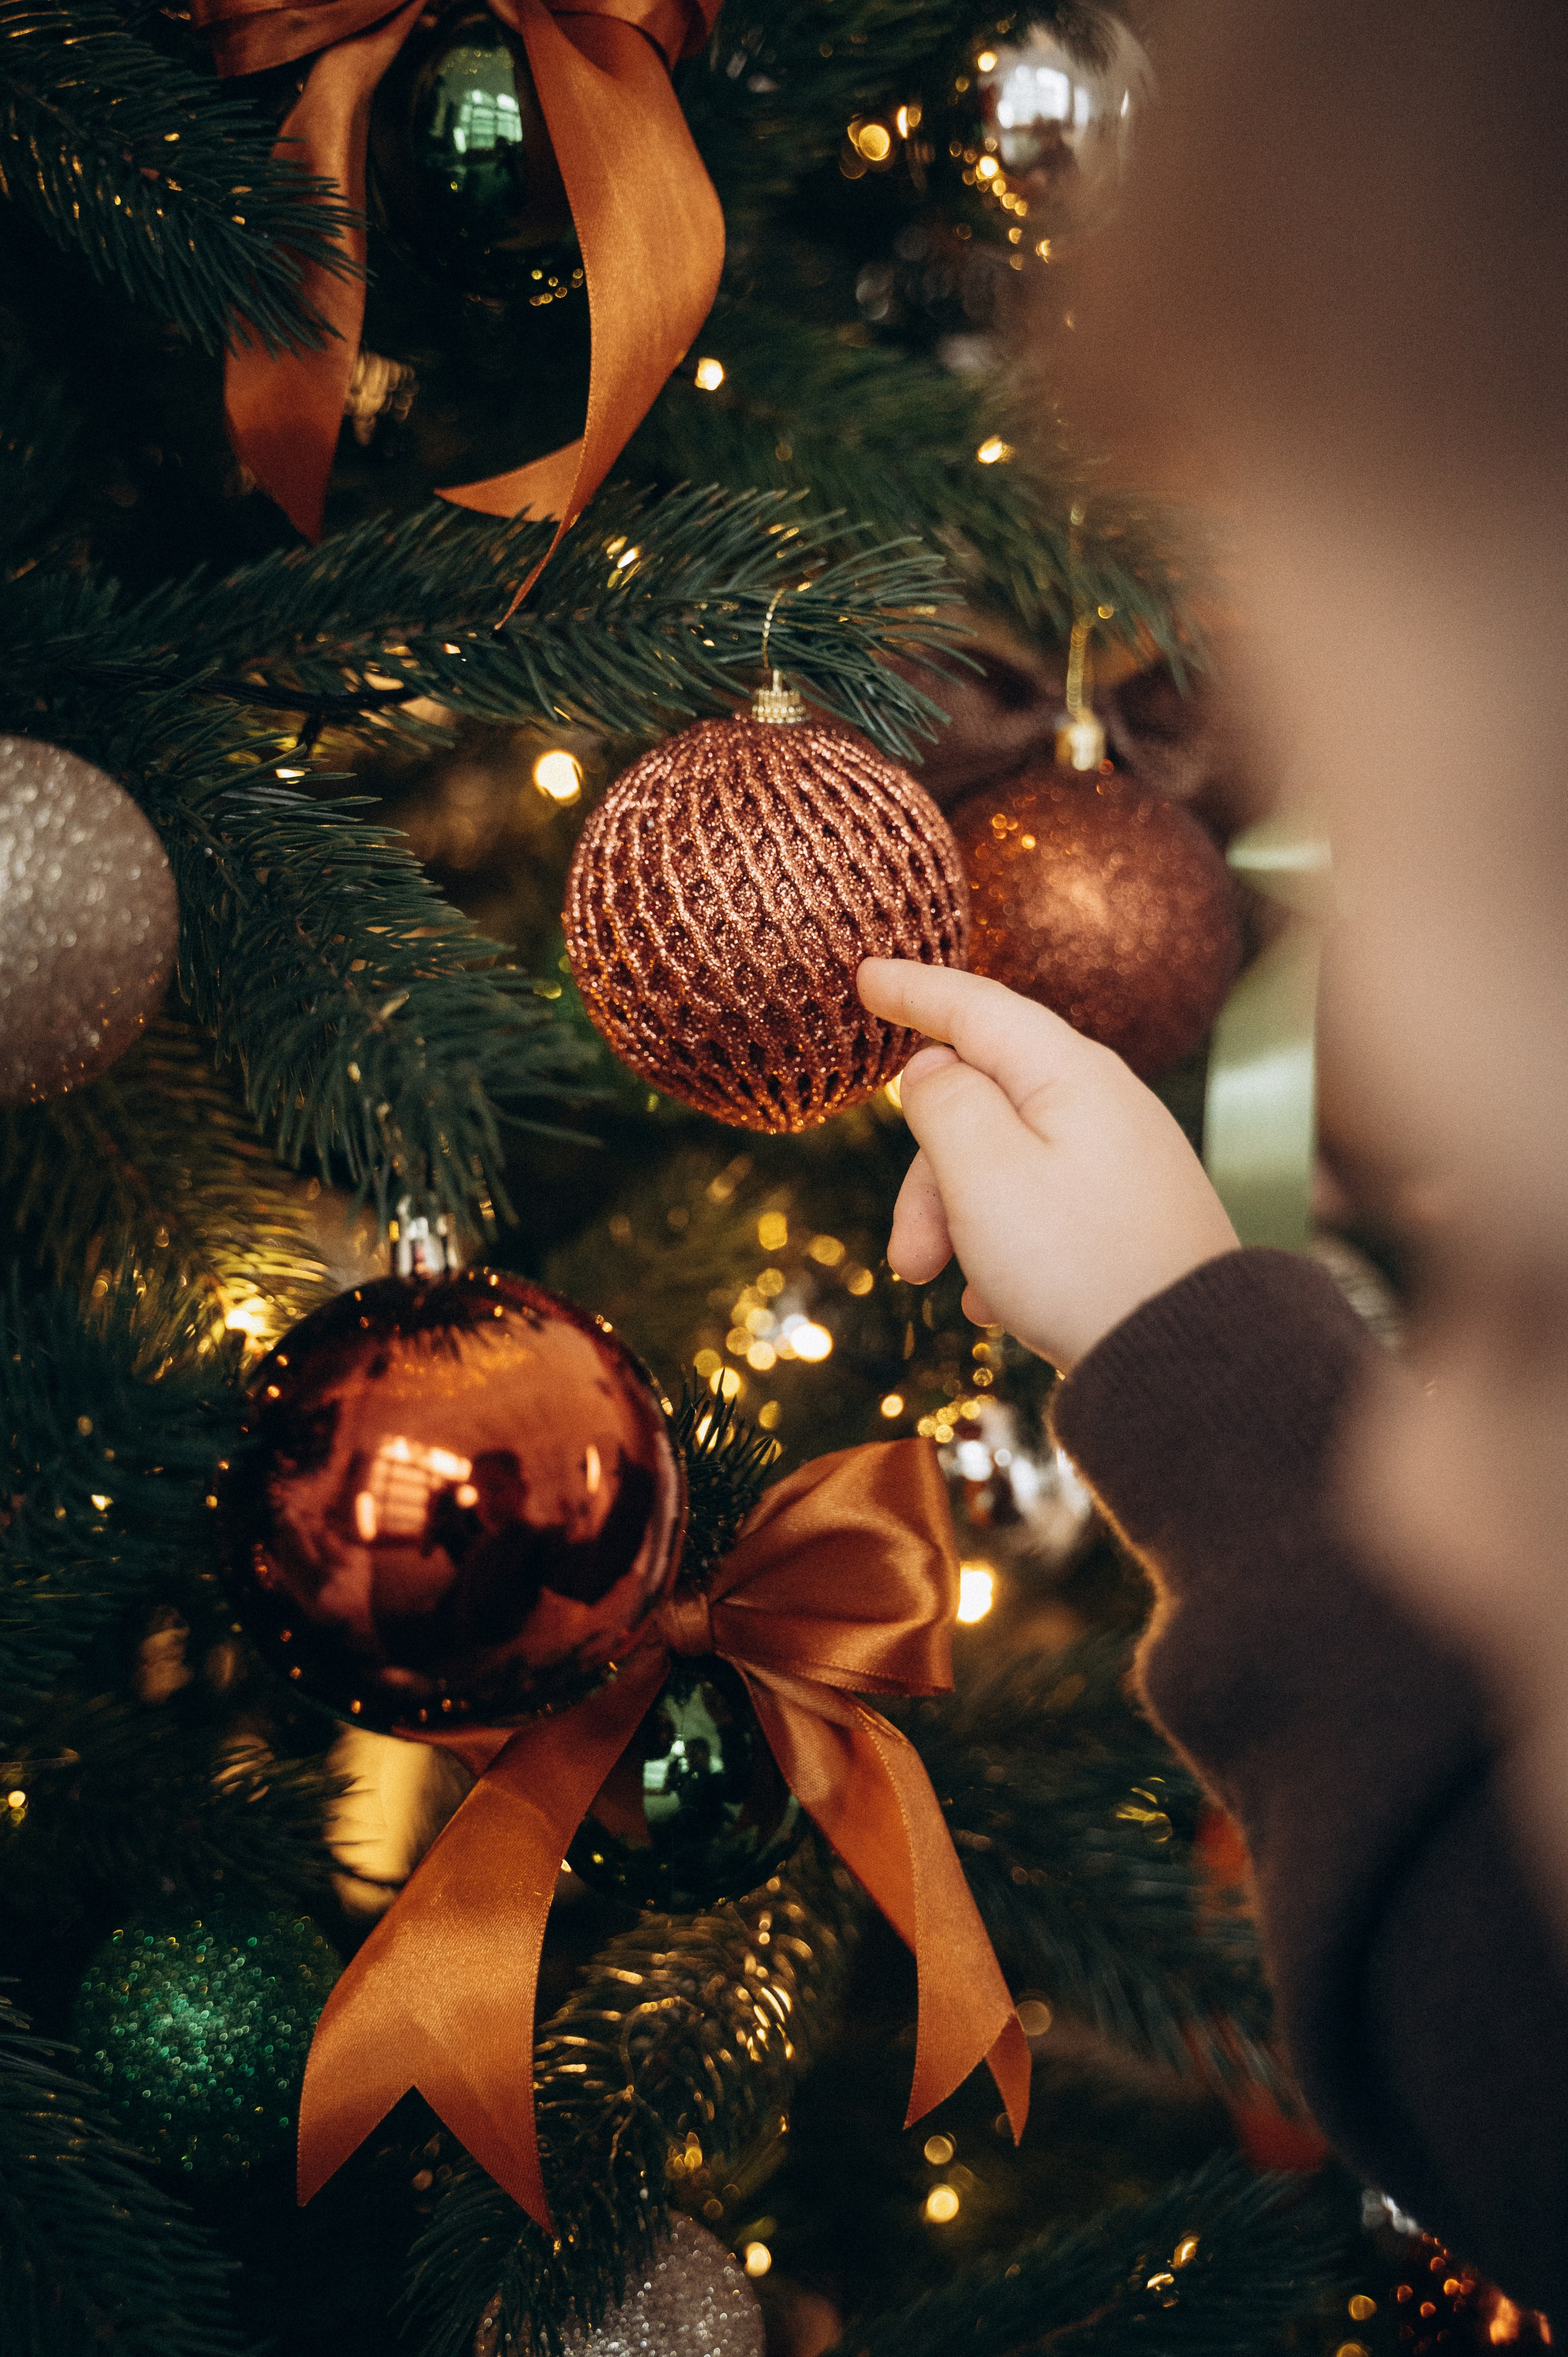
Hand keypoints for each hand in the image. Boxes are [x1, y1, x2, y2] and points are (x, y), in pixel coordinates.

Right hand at [857, 960, 1239, 1370]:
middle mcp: (1102, 1102)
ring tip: (959, 1294)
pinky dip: (1003, 1246)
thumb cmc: (1078, 1262)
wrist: (1185, 1358)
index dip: (913, 991)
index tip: (866, 976)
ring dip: (960, 1222)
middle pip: (982, 1103)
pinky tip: (998, 1303)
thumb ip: (944, 1104)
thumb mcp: (984, 1174)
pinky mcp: (1129, 1210)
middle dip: (928, 1176)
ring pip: (1005, 1163)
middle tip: (909, 1260)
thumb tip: (934, 1066)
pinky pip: (1041, 1206)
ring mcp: (1121, 1157)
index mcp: (1068, 1073)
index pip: (976, 1007)